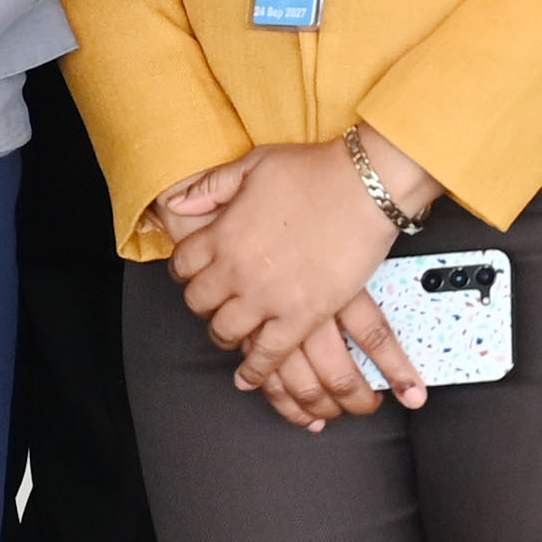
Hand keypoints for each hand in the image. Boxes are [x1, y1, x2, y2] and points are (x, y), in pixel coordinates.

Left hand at [168, 140, 414, 429]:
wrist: (365, 187)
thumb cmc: (314, 171)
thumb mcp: (253, 165)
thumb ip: (212, 186)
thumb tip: (176, 202)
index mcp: (222, 233)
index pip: (182, 264)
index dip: (186, 270)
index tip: (195, 273)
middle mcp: (236, 270)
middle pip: (199, 302)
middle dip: (203, 303)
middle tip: (215, 302)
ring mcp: (267, 297)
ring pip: (226, 332)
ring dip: (225, 335)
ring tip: (232, 335)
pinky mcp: (301, 317)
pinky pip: (268, 355)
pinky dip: (255, 370)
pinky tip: (249, 377)